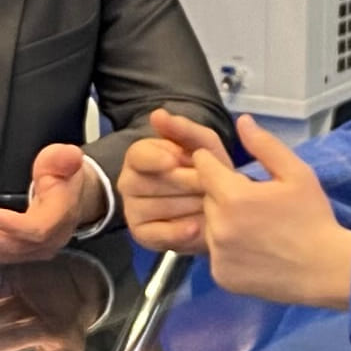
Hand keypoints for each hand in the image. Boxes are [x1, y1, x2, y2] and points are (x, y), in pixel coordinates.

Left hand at [0, 140, 98, 264]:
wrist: (72, 197)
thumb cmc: (63, 176)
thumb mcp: (64, 160)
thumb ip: (63, 158)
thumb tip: (70, 156)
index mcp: (60, 216)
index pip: (38, 229)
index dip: (14, 226)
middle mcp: (51, 239)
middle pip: (16, 246)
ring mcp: (37, 250)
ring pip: (6, 254)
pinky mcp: (25, 252)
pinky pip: (2, 255)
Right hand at [119, 111, 223, 255]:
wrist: (221, 208)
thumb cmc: (208, 172)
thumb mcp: (205, 146)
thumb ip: (184, 129)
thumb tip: (157, 114)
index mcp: (140, 156)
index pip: (138, 155)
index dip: (156, 158)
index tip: (175, 160)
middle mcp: (130, 182)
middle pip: (150, 182)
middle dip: (185, 183)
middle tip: (210, 186)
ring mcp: (133, 210)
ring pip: (156, 207)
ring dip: (188, 206)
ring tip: (211, 206)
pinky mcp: (143, 235)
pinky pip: (157, 235)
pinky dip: (178, 232)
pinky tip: (196, 227)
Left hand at [195, 117, 350, 309]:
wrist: (326, 270)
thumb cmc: (313, 218)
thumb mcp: (297, 174)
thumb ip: (265, 145)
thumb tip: (241, 121)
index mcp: (233, 196)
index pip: (203, 166)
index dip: (216, 165)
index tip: (234, 173)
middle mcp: (218, 227)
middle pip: (206, 198)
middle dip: (223, 196)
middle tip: (254, 205)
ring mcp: (218, 255)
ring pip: (209, 226)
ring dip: (223, 223)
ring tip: (256, 229)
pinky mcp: (221, 276)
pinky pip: (216, 254)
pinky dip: (228, 250)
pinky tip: (254, 250)